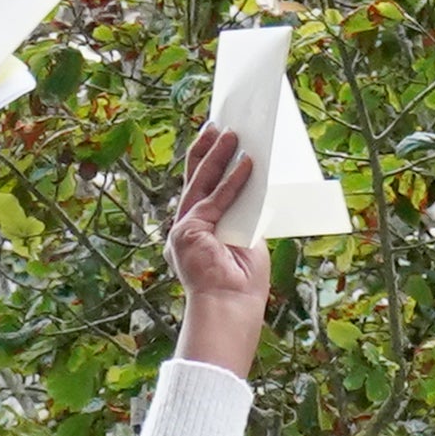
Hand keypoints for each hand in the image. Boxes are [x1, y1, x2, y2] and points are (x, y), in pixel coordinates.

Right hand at [167, 126, 265, 376]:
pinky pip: (215, 200)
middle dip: (207, 150)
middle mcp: (183, 228)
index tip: (217, 139)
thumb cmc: (240, 285)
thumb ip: (241, 215)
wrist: (228, 311)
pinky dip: (233, 182)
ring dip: (218, 156)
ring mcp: (182, 229)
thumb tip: (252, 185)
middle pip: (194, 179)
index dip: (207, 163)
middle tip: (218, 125)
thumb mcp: (244, 241)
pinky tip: (247, 164)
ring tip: (232, 133)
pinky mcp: (188, 232)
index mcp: (195, 231)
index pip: (200, 189)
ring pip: (201, 184)